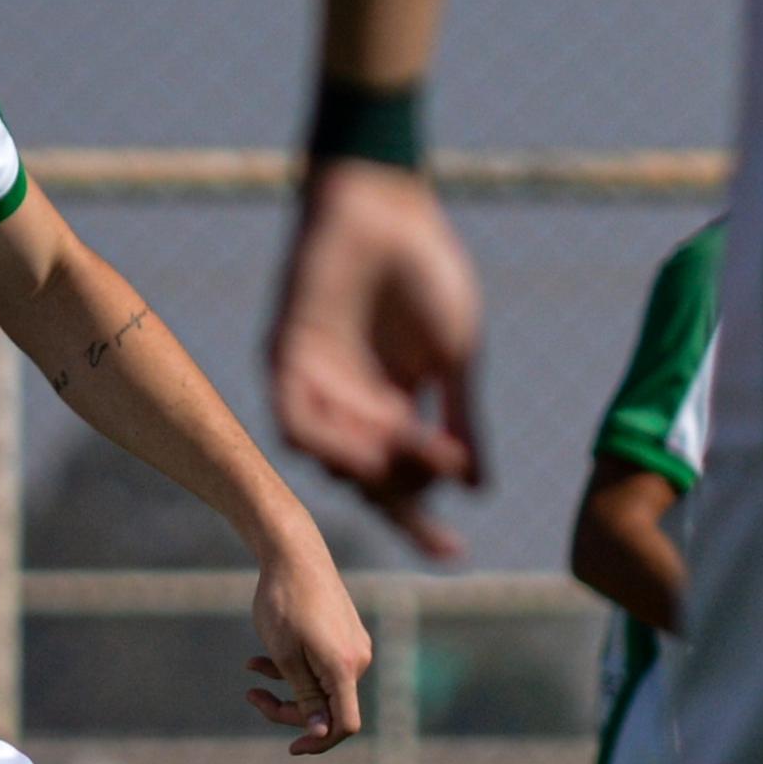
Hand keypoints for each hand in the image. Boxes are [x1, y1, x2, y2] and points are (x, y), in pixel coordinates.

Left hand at [244, 532, 371, 756]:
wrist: (294, 553)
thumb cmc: (284, 603)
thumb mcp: (286, 656)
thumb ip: (305, 697)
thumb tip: (321, 733)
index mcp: (345, 669)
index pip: (344, 725)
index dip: (319, 742)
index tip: (291, 747)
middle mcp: (358, 660)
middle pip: (328, 707)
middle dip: (288, 709)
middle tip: (251, 696)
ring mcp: (354, 646)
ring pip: (322, 685)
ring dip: (287, 686)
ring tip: (252, 669)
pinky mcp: (345, 634)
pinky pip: (323, 665)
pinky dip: (295, 668)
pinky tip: (261, 658)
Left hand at [267, 160, 484, 555]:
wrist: (384, 207)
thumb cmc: (426, 272)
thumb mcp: (456, 358)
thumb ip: (463, 423)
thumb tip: (477, 491)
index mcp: (393, 409)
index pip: (403, 482)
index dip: (424, 519)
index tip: (454, 555)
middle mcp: (349, 409)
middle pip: (367, 483)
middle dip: (403, 507)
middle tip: (436, 520)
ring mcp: (315, 388)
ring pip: (332, 462)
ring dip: (371, 471)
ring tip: (407, 457)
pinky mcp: (284, 362)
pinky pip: (297, 423)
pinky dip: (330, 443)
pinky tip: (366, 447)